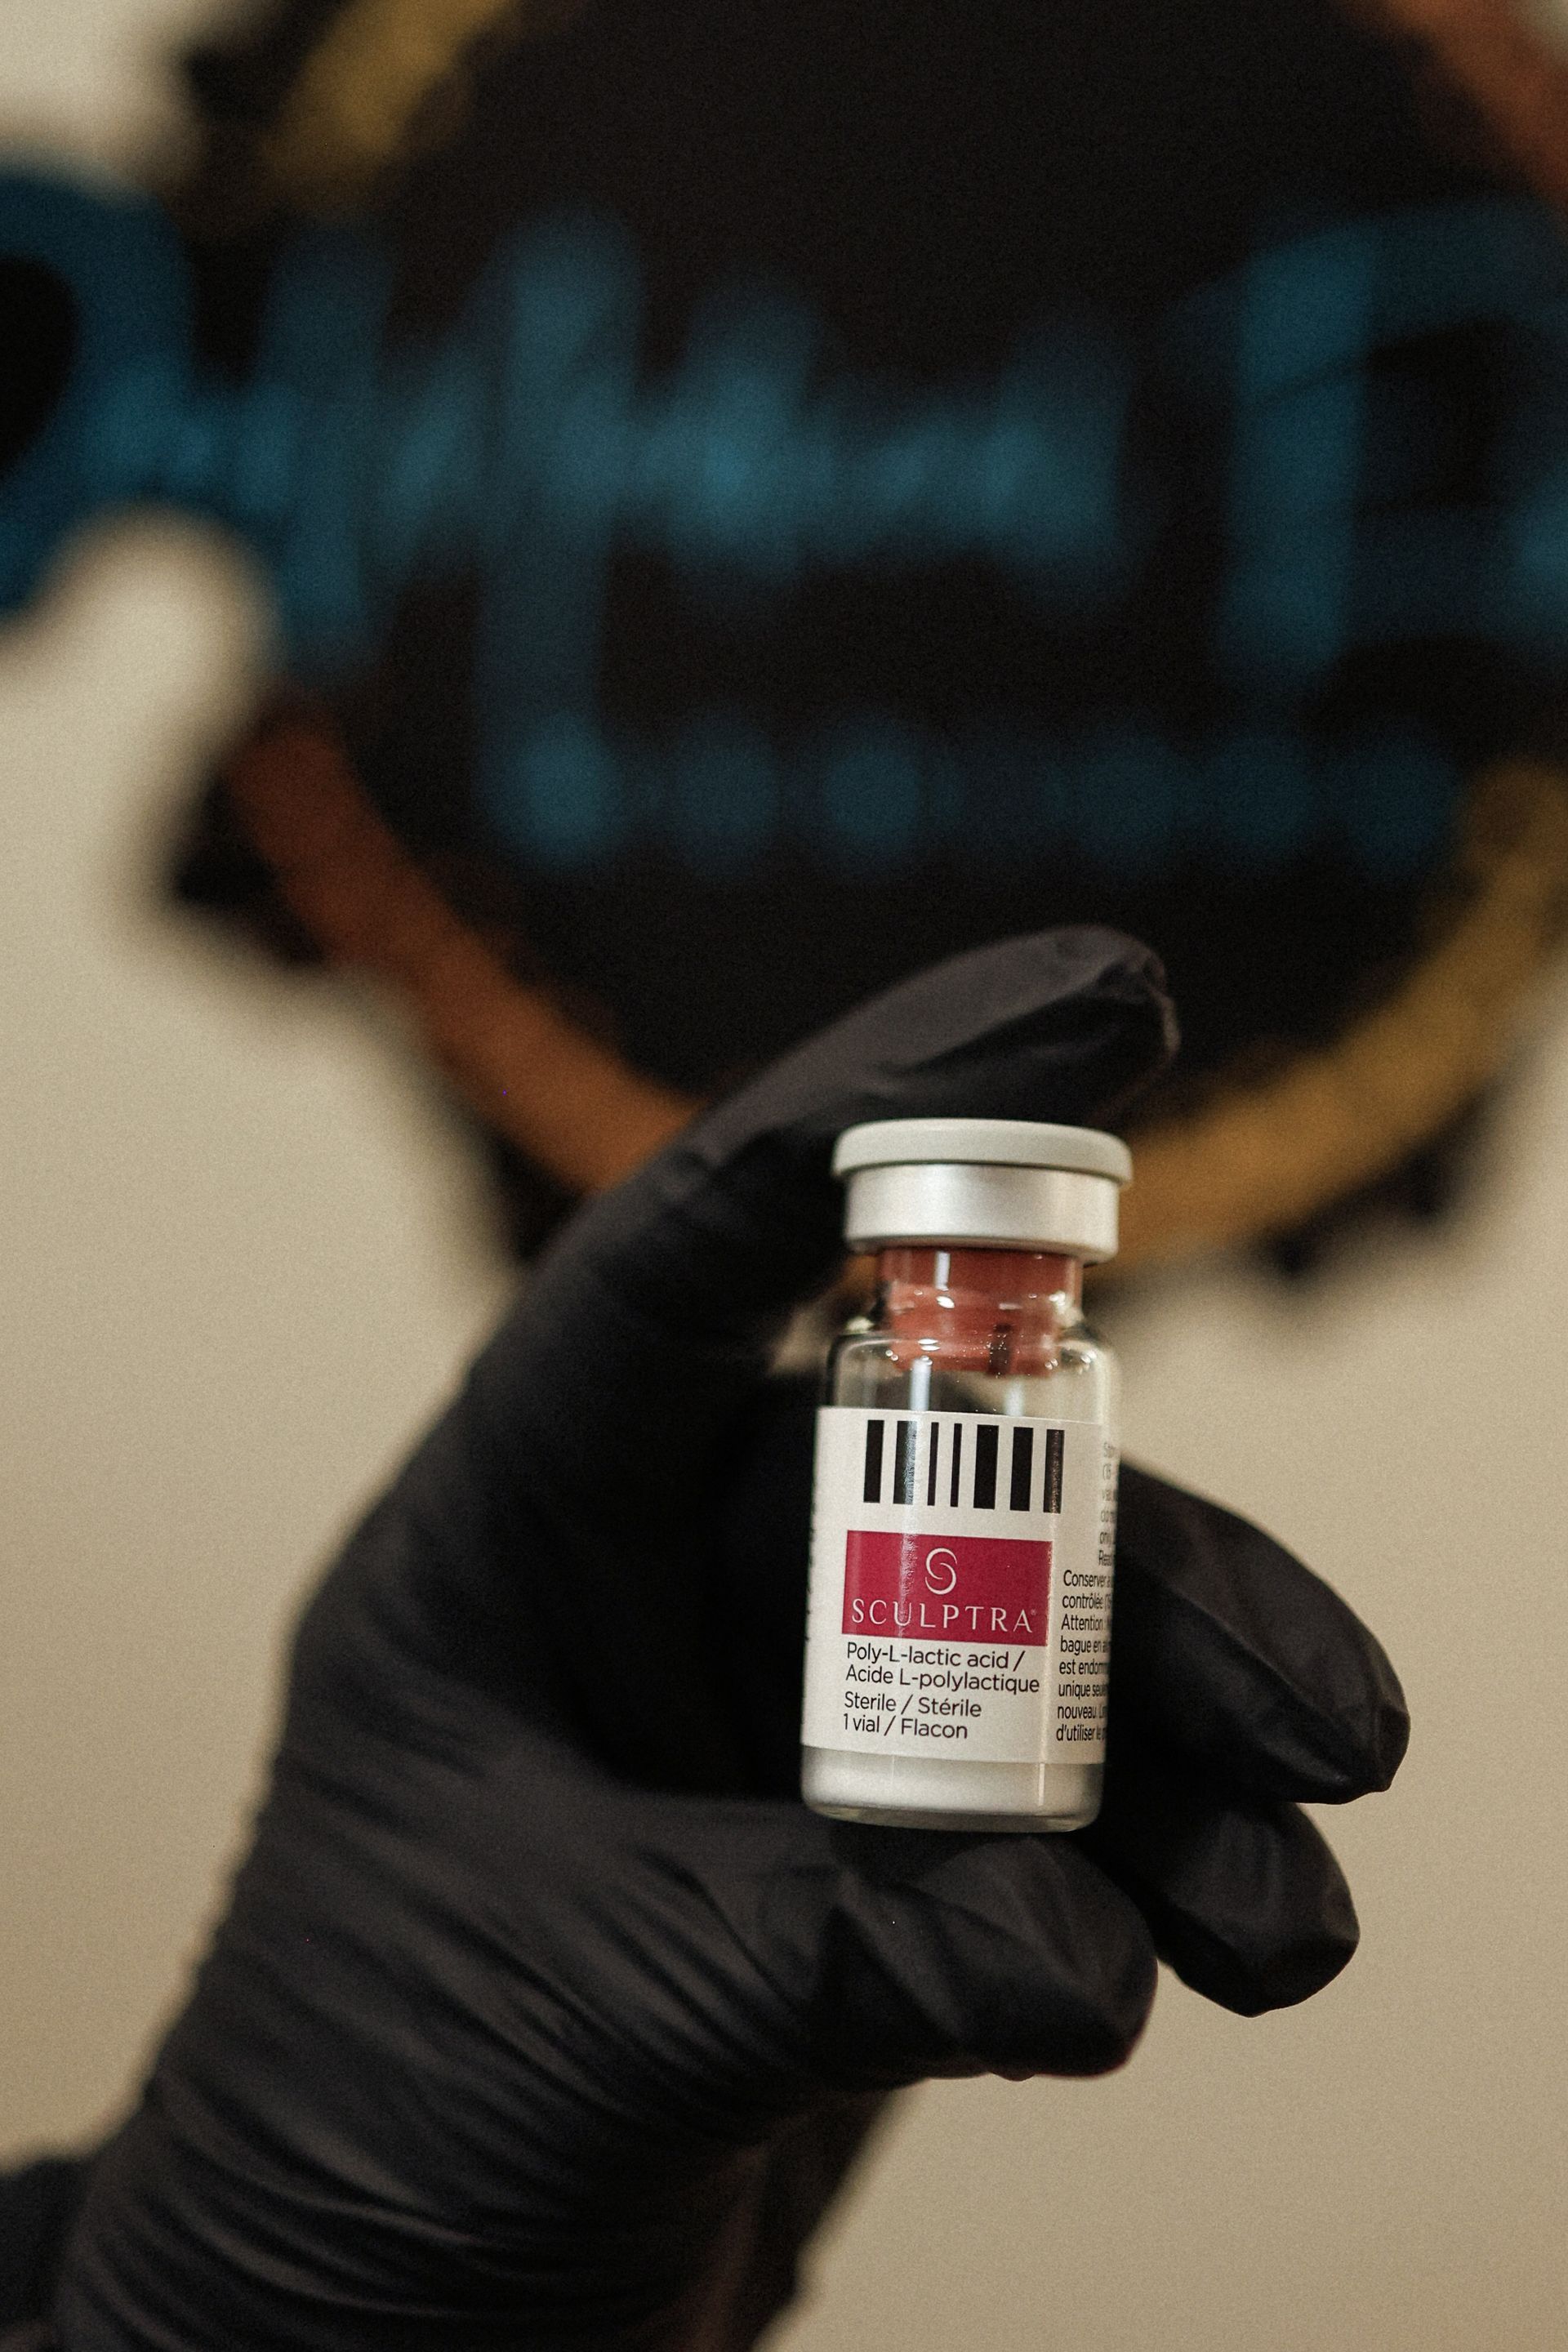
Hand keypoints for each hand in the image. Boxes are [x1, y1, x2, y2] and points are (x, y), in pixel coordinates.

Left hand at [50, 929, 1406, 2349]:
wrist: (374, 2351)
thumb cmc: (366, 2134)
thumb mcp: (570, 2005)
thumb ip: (826, 1947)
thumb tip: (1093, 1950)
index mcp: (518, 1520)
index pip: (692, 1249)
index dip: (885, 1106)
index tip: (1106, 996)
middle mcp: (669, 1581)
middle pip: (952, 1481)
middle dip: (1152, 1578)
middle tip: (1323, 1711)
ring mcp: (790, 1720)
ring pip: (1051, 1651)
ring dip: (1205, 1754)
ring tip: (1288, 1909)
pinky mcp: (885, 1866)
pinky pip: (1076, 1817)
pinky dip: (1178, 1874)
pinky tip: (1235, 1947)